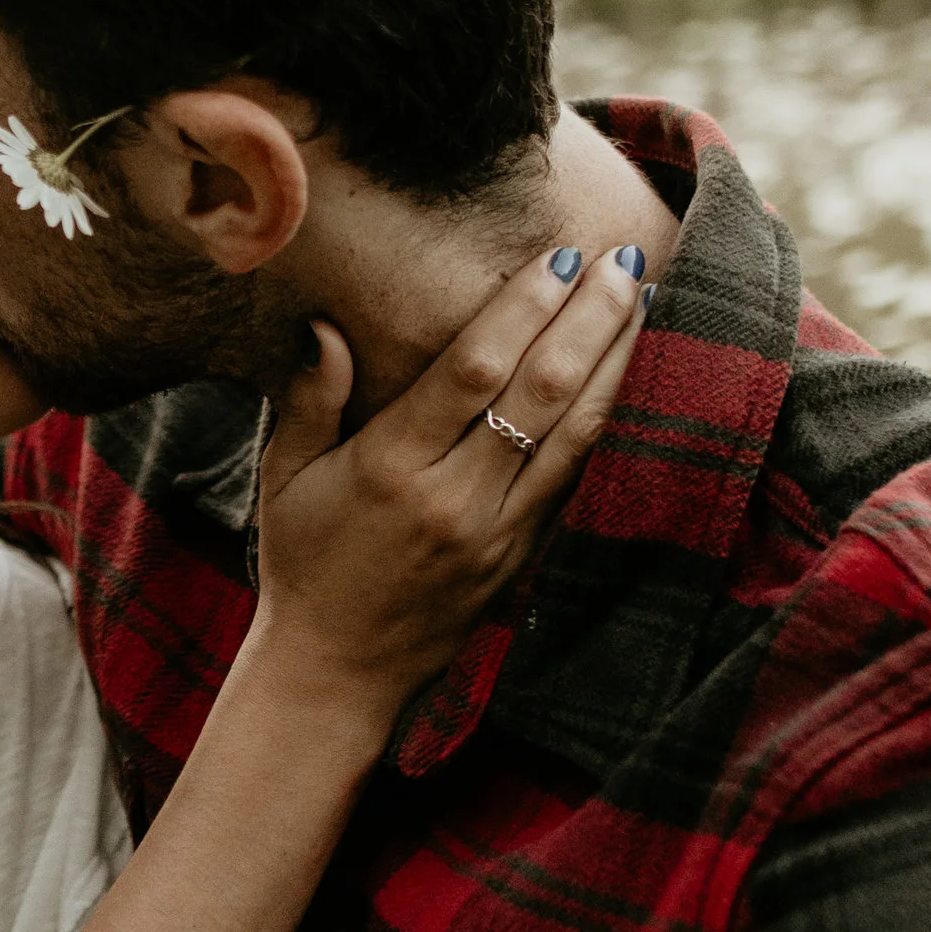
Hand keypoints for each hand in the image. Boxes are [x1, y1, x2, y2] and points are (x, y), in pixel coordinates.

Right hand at [249, 243, 645, 724]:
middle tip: (623, 258)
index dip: (524, 309)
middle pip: (538, 393)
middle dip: (588, 319)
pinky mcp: (521, 559)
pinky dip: (610, 424)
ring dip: (617, 363)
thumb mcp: (282, 478)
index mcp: (389, 467)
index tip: (562, 257)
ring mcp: (495, 533)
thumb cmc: (303, 566)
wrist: (336, 674)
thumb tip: (326, 327)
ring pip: (574, 435)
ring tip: (648, 302)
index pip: (471, 371)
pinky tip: (635, 379)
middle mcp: (451, 498)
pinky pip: (576, 481)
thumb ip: (310, 400)